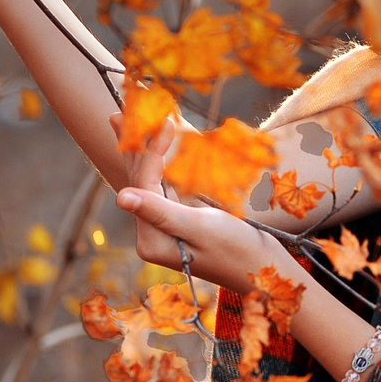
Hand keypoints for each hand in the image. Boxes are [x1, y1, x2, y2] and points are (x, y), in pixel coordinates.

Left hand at [110, 112, 294, 292]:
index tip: (166, 122)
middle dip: (133, 147)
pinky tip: (152, 149)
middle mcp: (152, 236)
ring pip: (148, 183)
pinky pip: (162, 188)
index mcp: (151, 240)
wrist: (263, 270)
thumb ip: (160, 212)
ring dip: (139, 152)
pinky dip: (157, 165)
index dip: (153, 152)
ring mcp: (164, 230)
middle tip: (118, 111)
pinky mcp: (178, 224)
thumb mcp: (199, 227)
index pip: (144, 186)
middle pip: (138, 183)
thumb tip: (121, 197)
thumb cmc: (237, 250)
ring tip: (123, 122)